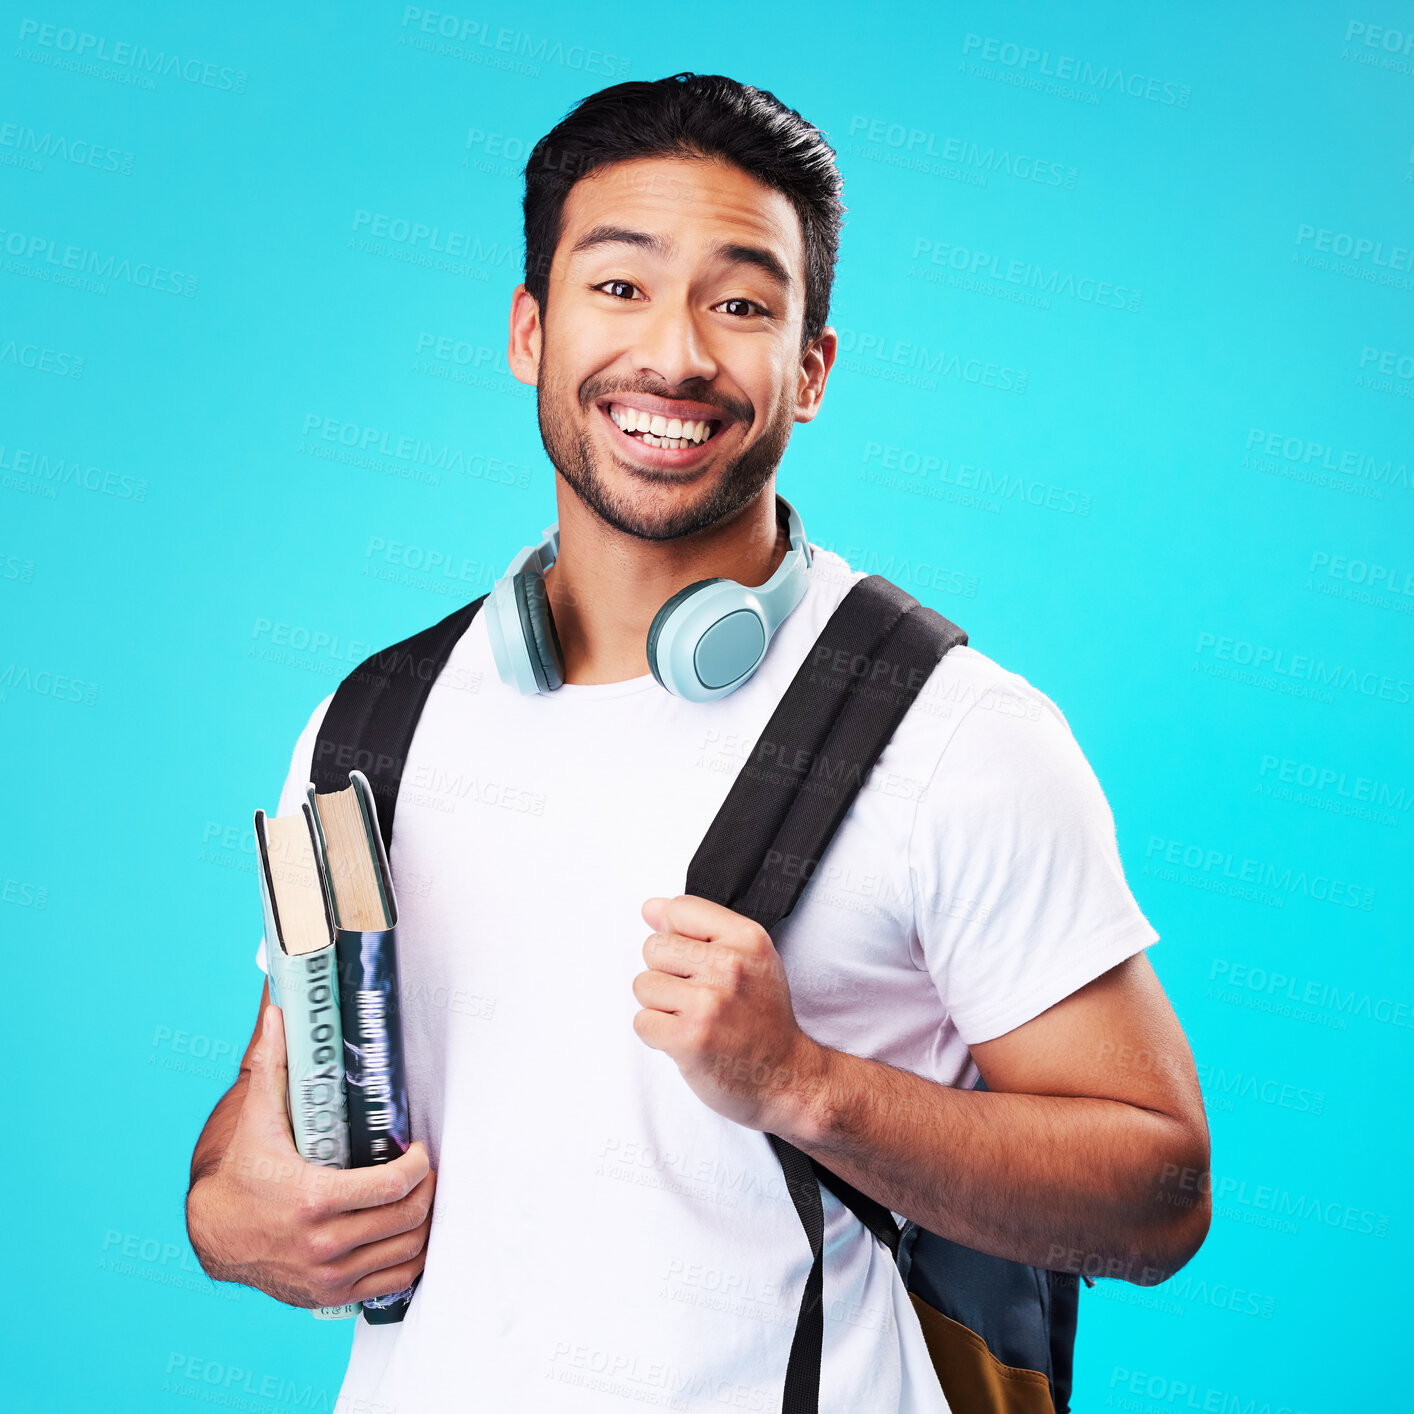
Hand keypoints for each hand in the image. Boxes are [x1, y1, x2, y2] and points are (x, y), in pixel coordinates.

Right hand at [186, 1004, 435, 1308]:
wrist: (211, 1232)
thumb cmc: (238, 1170)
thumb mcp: (255, 1117)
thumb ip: (270, 1062)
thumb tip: (276, 1008)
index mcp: (315, 1199)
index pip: (395, 1185)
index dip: (419, 1163)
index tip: (417, 1147)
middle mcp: (325, 1244)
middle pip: (409, 1218)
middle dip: (428, 1188)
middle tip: (425, 1167)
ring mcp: (329, 1275)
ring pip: (407, 1252)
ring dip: (425, 1222)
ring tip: (421, 1194)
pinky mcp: (330, 1295)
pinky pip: (392, 1284)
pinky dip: (411, 1259)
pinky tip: (409, 1232)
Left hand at [632, 894, 826, 1132]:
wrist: (787, 1077)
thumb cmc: (763, 1020)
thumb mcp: (748, 960)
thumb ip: (697, 928)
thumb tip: (650, 908)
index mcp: (747, 938)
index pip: (680, 908)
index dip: (679, 936)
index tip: (698, 962)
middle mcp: (730, 965)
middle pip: (653, 947)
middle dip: (667, 974)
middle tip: (698, 997)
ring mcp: (709, 1003)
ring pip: (643, 985)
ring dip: (660, 1007)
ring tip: (693, 1019)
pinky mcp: (689, 1039)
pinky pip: (642, 1021)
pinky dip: (658, 1035)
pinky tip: (687, 1040)